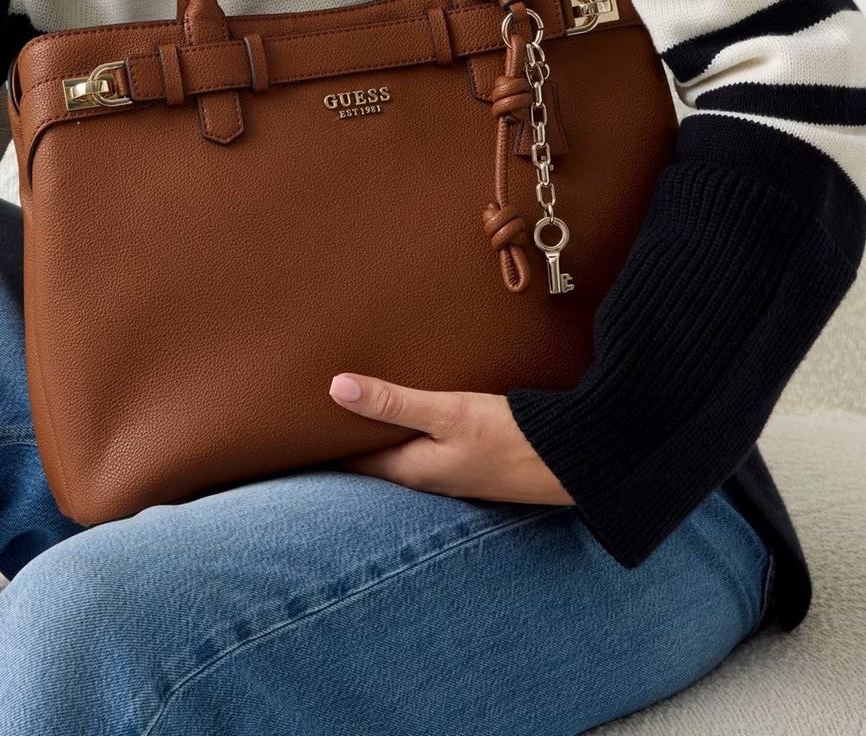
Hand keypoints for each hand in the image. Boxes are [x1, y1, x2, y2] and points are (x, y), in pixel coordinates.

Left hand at [327, 372, 575, 505]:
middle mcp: (426, 476)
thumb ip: (393, 401)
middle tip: (310, 409)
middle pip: (371, 458)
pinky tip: (408, 406)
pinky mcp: (471, 459)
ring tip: (350, 404)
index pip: (350, 462)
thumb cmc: (510, 438)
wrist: (574, 460)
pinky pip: (424, 444)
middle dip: (344, 436)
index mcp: (411, 471)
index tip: (290, 427)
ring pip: (398, 450)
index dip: (320, 445)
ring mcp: (450, 470)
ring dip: (376, 430)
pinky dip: (406, 426)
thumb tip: (334, 388)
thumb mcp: (447, 413)